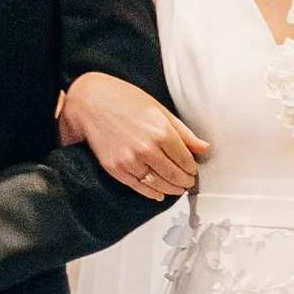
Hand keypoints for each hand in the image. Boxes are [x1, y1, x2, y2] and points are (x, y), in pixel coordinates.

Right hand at [59, 73, 208, 202]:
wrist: (90, 103)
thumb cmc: (124, 100)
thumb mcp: (159, 109)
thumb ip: (183, 132)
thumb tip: (203, 148)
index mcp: (161, 131)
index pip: (185, 160)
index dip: (192, 168)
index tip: (193, 170)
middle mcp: (146, 148)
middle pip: (174, 175)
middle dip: (185, 181)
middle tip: (188, 182)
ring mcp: (129, 160)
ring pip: (159, 184)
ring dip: (171, 189)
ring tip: (177, 188)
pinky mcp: (115, 168)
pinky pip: (139, 187)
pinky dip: (152, 193)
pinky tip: (159, 193)